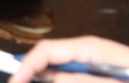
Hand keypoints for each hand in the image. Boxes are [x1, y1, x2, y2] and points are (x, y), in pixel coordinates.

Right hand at [11, 37, 128, 82]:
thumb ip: (77, 81)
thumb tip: (45, 77)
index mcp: (88, 48)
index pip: (44, 52)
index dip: (24, 68)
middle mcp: (89, 52)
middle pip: (50, 63)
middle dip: (35, 77)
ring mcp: (96, 65)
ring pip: (62, 74)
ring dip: (53, 80)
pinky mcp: (103, 76)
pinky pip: (77, 78)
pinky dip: (68, 82)